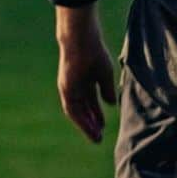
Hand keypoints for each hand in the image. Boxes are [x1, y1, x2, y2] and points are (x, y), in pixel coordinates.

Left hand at [56, 5, 116, 142]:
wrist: (81, 39)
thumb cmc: (93, 52)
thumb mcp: (104, 74)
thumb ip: (105, 89)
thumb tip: (111, 104)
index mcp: (84, 81)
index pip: (89, 103)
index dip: (96, 115)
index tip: (103, 127)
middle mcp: (74, 86)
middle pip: (82, 109)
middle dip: (90, 123)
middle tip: (99, 138)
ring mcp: (68, 87)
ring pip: (76, 111)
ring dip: (85, 125)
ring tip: (95, 137)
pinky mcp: (66, 87)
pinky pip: (72, 107)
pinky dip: (80, 118)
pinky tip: (89, 127)